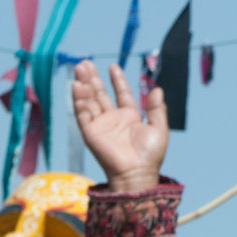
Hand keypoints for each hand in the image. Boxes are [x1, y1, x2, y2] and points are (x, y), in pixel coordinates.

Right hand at [72, 59, 166, 193]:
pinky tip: (77, 87)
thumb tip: (158, 89)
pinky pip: (83, 114)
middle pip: (100, 94)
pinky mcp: (91, 134)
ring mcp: (100, 126)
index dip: (117, 80)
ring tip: (79, 69)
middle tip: (85, 63)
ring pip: (89, 101)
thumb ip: (158, 109)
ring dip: (84, 85)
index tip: (112, 67)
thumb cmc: (150, 156)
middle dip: (93, 78)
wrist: (137, 173)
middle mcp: (113, 120)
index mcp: (129, 117)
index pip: (121, 93)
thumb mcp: (159, 128)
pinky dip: (79, 101)